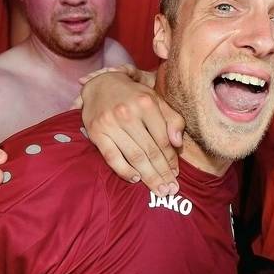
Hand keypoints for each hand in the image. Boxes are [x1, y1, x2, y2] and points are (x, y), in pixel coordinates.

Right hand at [81, 70, 182, 195]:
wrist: (101, 83)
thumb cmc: (133, 95)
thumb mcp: (156, 99)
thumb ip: (172, 119)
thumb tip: (177, 143)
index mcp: (146, 103)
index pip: (162, 138)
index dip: (171, 159)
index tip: (176, 173)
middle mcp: (128, 113)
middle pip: (149, 150)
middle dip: (162, 173)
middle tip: (170, 189)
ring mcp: (110, 123)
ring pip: (133, 156)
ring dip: (148, 176)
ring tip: (158, 190)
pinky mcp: (96, 132)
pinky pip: (112, 157)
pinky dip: (124, 170)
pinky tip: (135, 179)